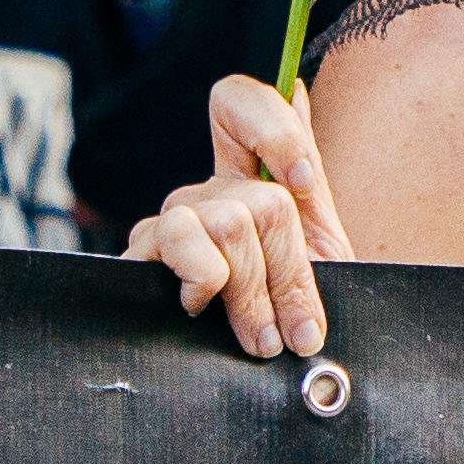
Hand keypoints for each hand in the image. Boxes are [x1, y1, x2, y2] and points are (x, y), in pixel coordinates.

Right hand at [121, 71, 354, 359]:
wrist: (279, 378)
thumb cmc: (299, 316)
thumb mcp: (322, 248)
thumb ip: (308, 178)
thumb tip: (295, 85)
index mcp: (251, 177)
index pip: (235, 102)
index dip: (272, 127)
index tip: (304, 184)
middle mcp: (207, 194)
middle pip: (258, 199)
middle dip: (288, 273)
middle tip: (296, 330)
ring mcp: (172, 225)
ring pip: (227, 224)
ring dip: (252, 291)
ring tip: (262, 339)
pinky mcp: (141, 259)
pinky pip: (176, 246)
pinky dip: (204, 281)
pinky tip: (203, 310)